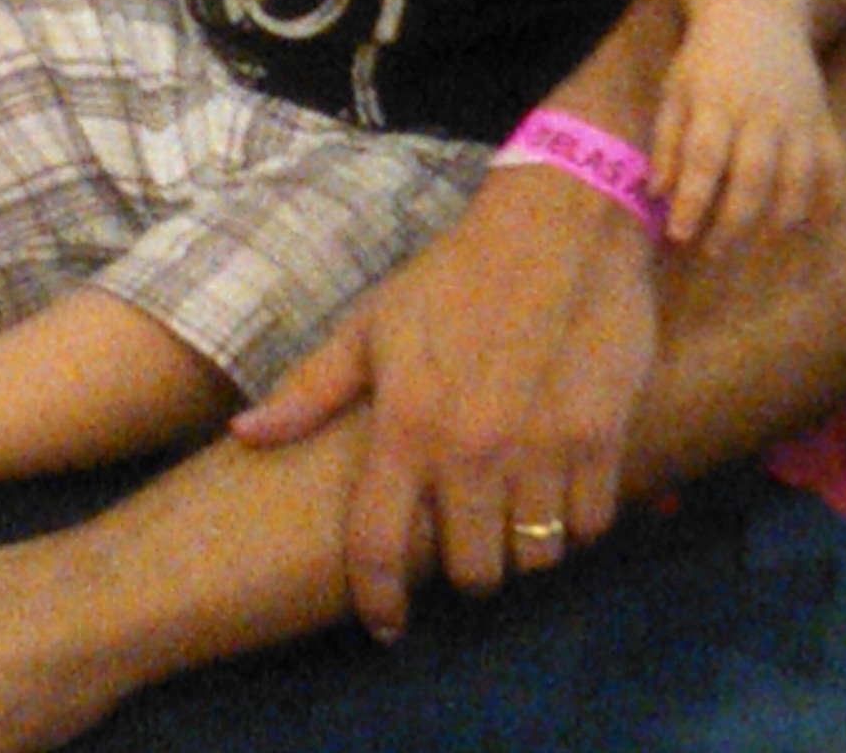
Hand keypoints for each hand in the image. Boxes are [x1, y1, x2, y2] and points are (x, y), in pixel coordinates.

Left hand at [233, 162, 659, 641]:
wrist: (559, 223)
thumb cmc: (456, 273)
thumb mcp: (374, 323)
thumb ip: (312, 389)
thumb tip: (244, 435)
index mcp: (407, 424)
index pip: (378, 547)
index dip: (379, 600)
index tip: (388, 623)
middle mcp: (472, 450)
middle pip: (471, 573)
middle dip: (467, 566)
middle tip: (468, 535)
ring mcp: (542, 449)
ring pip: (535, 558)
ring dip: (524, 544)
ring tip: (517, 510)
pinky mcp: (601, 439)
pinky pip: (589, 525)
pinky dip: (576, 518)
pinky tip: (561, 484)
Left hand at [649, 3, 843, 253]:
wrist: (758, 12)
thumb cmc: (706, 57)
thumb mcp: (675, 88)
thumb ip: (667, 141)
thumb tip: (657, 193)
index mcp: (716, 102)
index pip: (703, 158)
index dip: (692, 200)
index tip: (678, 234)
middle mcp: (760, 112)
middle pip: (753, 177)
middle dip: (733, 222)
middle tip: (713, 250)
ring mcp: (798, 117)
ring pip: (798, 178)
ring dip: (781, 217)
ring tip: (761, 243)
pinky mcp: (824, 118)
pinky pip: (835, 164)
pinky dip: (830, 197)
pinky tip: (814, 223)